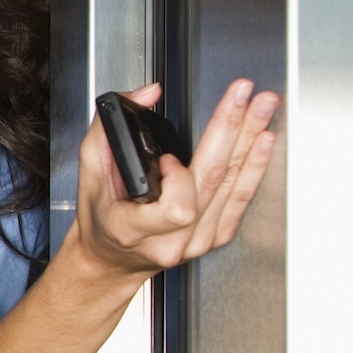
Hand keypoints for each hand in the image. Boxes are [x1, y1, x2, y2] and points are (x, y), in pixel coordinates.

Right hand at [71, 80, 278, 279]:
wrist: (112, 258)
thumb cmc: (101, 218)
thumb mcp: (89, 173)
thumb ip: (109, 129)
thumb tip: (147, 94)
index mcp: (134, 230)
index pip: (176, 209)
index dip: (179, 179)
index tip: (169, 159)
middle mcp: (172, 241)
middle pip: (212, 181)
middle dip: (231, 130)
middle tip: (243, 97)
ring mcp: (198, 241)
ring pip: (233, 187)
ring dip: (250, 141)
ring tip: (262, 108)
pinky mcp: (216, 236)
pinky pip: (241, 200)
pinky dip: (255, 166)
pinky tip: (263, 142)